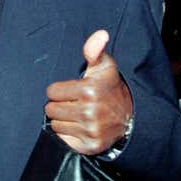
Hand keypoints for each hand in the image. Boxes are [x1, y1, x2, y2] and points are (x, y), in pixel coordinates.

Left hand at [45, 30, 132, 154]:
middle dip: (60, 105)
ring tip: (78, 114)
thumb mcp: (103, 66)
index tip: (73, 91)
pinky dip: (68, 134)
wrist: (129, 116)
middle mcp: (89, 112)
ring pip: (55, 124)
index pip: (51, 92)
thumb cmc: (109, 88)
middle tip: (75, 103)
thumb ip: (94, 49)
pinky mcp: (90, 146)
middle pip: (51, 109)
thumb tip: (100, 34)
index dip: (60, 90)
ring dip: (63, 119)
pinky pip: (63, 139)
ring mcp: (90, 130)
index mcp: (89, 90)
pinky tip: (80, 127)